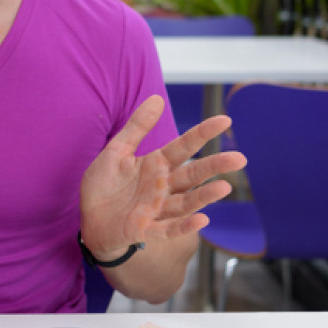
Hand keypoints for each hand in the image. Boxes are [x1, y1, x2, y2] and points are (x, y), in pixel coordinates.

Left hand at [79, 96, 247, 258]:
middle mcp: (163, 186)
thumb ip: (137, 127)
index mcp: (157, 164)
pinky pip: (168, 229)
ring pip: (186, 202)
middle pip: (193, 174)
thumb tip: (157, 98)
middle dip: (215, 166)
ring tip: (224, 187)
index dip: (203, 133)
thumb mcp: (117, 150)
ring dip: (205, 196)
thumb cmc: (104, 184)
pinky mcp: (146, 229)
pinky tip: (201, 220)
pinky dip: (184, 226)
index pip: (184, 146)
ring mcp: (157, 208)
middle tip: (240, 159)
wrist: (87, 218)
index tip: (225, 120)